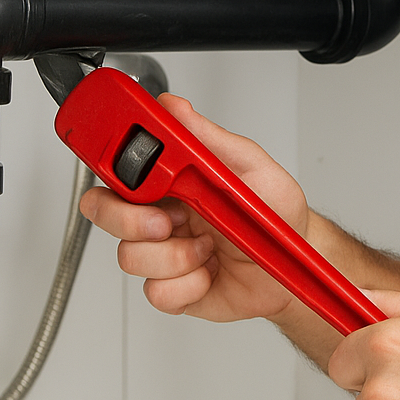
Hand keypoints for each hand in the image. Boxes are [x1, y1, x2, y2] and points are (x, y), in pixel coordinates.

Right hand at [79, 93, 311, 323]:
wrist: (294, 267)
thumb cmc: (278, 216)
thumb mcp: (251, 168)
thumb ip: (209, 139)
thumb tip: (174, 108)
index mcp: (173, 181)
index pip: (120, 168)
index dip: (110, 167)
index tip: (131, 175)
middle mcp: (161, 214)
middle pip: (104, 212)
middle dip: (131, 220)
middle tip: (169, 222)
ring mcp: (163, 253)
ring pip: (130, 255)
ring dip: (177, 255)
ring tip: (210, 247)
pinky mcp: (172, 289)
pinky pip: (156, 291)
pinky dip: (189, 285)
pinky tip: (209, 273)